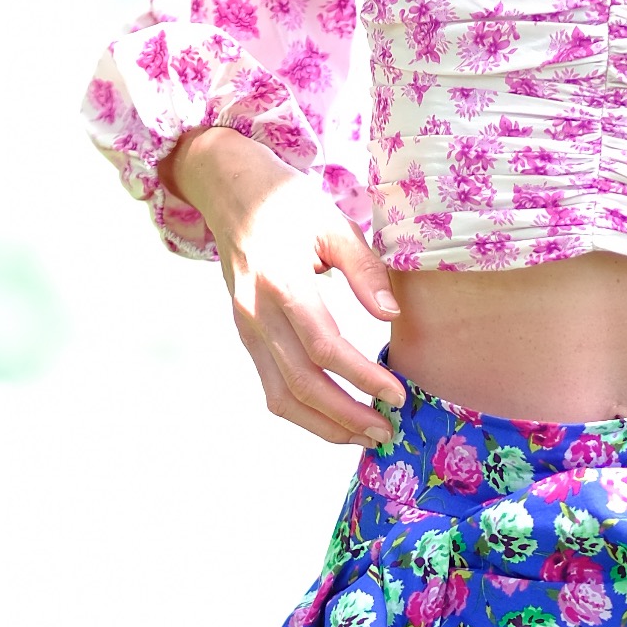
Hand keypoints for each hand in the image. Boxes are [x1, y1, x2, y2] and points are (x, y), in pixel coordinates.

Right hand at [167, 128, 405, 448]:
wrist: (229, 190)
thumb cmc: (287, 201)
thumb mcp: (332, 220)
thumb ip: (363, 268)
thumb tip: (391, 314)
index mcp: (281, 281)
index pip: (323, 346)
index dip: (362, 377)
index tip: (397, 394)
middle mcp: (256, 312)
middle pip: (301, 383)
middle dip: (347, 415)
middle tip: (388, 430)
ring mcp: (245, 327)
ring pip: (281, 396)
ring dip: (323, 425)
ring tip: (364, 436)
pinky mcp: (245, 334)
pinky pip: (271, 386)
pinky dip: (304, 411)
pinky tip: (335, 418)